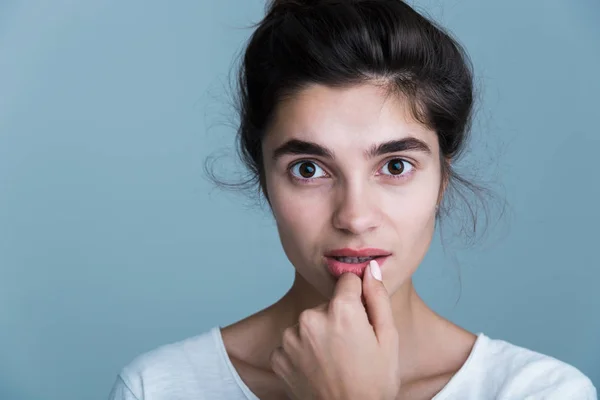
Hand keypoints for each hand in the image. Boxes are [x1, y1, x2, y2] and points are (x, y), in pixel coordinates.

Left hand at [270, 260, 400, 399]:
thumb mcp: (388, 339)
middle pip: (327, 304)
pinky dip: (303, 352)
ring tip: (334, 360)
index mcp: (341, 310)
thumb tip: (370, 268)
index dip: (357, 297)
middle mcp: (310, 318)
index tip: (361, 317)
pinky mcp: (278, 355)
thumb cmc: (374, 383)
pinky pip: (293, 342)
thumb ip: (378, 297)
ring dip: (319, 335)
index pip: (347, 280)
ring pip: (309, 323)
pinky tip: (317, 368)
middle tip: (351, 348)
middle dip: (338, 318)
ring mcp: (290, 338)